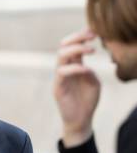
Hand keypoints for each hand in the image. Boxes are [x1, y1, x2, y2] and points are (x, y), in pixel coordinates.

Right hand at [54, 29, 100, 146]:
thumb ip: (90, 72)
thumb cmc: (87, 101)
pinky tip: (85, 70)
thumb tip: (84, 66)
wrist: (80, 120)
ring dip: (76, 49)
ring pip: (61, 55)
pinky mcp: (57, 87)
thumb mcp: (94, 83)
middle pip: (64, 45)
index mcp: (74, 66)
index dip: (81, 36)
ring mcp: (60, 78)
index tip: (94, 32)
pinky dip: (74, 68)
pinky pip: (61, 72)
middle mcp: (65, 69)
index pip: (74, 45)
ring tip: (91, 50)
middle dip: (76, 37)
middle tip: (91, 35)